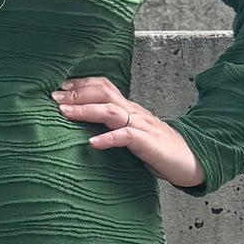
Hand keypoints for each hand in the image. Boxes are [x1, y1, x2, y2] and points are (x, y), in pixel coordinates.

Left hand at [51, 76, 205, 188]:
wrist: (191, 159)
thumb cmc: (158, 149)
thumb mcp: (132, 133)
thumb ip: (113, 127)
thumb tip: (85, 129)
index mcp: (128, 108)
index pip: (103, 86)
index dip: (80, 84)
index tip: (58, 88)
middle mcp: (133, 112)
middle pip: (102, 92)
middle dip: (75, 94)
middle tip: (52, 97)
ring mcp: (141, 126)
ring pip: (110, 110)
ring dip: (85, 110)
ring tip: (64, 113)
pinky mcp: (148, 143)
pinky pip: (126, 137)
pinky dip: (108, 139)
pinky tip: (93, 144)